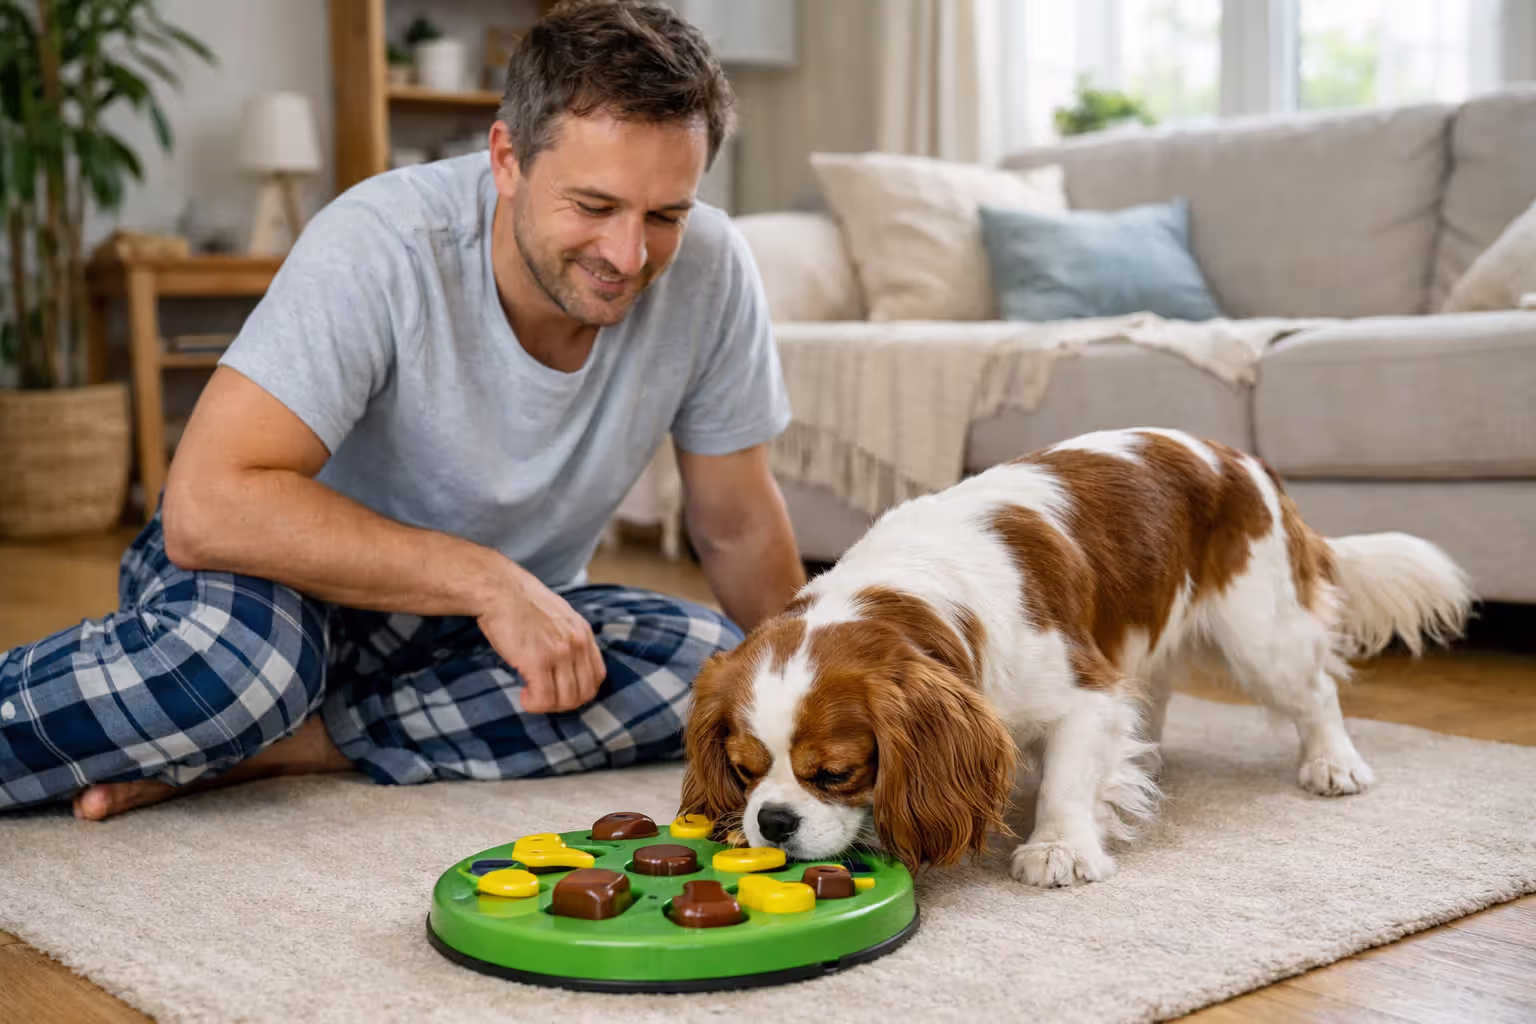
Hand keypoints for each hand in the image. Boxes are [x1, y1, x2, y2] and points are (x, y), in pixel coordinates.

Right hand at [477, 565, 606, 713]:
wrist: (499, 589)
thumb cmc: (520, 602)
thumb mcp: (558, 615)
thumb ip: (568, 637)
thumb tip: (565, 663)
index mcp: (583, 633)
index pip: (597, 675)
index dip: (580, 690)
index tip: (561, 690)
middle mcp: (577, 644)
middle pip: (585, 692)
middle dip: (564, 703)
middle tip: (544, 697)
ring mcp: (559, 653)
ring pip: (566, 700)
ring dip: (548, 705)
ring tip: (531, 694)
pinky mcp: (538, 662)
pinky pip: (545, 699)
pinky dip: (534, 704)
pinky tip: (524, 695)